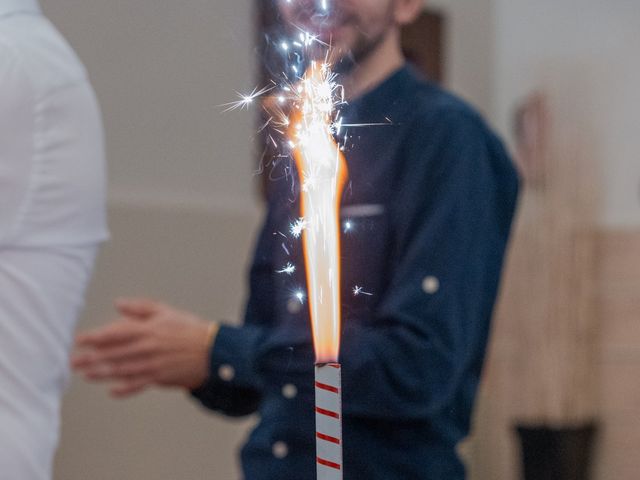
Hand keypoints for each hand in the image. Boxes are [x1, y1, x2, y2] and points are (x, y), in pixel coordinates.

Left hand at [72, 298, 213, 397]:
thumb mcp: (166, 312)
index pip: (114, 333)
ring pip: (121, 370)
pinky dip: (124, 389)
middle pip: (113, 354)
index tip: (79, 340)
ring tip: (86, 375)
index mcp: (147, 329)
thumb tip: (118, 304)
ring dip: (101, 373)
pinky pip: (138, 385)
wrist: (212, 350)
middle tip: (73, 362)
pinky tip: (112, 391)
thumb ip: (140, 308)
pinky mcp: (160, 377)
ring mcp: (152, 364)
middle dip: (90, 358)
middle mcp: (147, 348)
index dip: (94, 337)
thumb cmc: (189, 329)